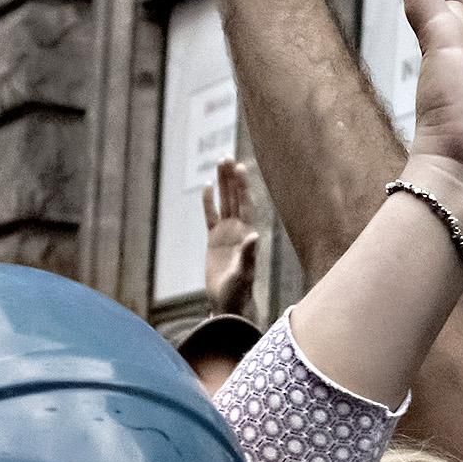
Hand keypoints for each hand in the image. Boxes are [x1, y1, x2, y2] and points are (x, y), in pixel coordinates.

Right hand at [203, 158, 260, 312]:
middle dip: (231, 178)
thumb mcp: (244, 273)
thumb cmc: (239, 291)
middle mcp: (239, 230)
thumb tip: (254, 236)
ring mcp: (226, 234)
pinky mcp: (214, 240)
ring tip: (220, 163)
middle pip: (234, 198)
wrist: (229, 303)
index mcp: (247, 234)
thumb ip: (248, 255)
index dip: (243, 187)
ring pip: (223, 203)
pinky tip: (207, 187)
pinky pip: (210, 216)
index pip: (246, 205)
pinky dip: (208, 202)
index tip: (240, 168)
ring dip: (222, 184)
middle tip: (226, 157)